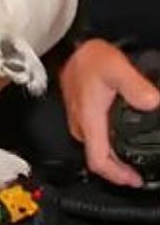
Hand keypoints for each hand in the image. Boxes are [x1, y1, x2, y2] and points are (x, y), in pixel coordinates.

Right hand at [60, 39, 159, 186]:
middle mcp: (80, 123)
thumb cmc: (89, 56)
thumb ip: (136, 87)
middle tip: (138, 171)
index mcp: (89, 118)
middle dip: (118, 169)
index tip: (135, 180)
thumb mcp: (116, 67)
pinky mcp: (79, 111)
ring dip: (112, 157)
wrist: (72, 45)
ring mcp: (78, 118)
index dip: (117, 176)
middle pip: (97, 158)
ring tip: (131, 158)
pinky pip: (93, 136)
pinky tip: (118, 136)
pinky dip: (107, 143)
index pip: (98, 160)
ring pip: (94, 147)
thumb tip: (152, 103)